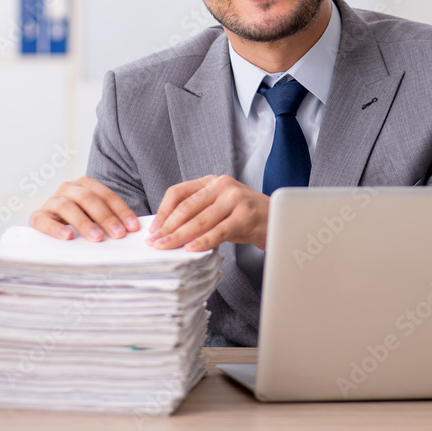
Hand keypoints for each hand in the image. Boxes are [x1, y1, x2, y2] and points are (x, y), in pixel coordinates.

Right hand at [29, 176, 140, 240]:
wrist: (49, 223)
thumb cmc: (80, 219)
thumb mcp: (96, 215)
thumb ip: (111, 218)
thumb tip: (132, 230)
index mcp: (85, 184)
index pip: (106, 196)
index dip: (121, 211)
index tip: (132, 227)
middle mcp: (67, 189)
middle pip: (88, 199)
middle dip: (106, 217)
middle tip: (118, 234)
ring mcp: (51, 201)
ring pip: (67, 206)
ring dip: (84, 223)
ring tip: (97, 238)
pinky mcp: (37, 217)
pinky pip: (44, 220)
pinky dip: (56, 228)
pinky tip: (68, 237)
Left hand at [146, 174, 268, 251]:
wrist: (277, 220)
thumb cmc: (245, 217)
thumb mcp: (220, 209)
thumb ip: (198, 213)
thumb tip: (169, 231)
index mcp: (212, 182)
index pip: (179, 192)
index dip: (163, 211)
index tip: (154, 228)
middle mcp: (222, 186)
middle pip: (186, 207)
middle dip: (168, 227)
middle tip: (155, 242)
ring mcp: (235, 199)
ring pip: (200, 220)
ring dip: (180, 236)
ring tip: (166, 247)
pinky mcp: (245, 215)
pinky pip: (218, 231)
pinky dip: (203, 241)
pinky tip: (191, 249)